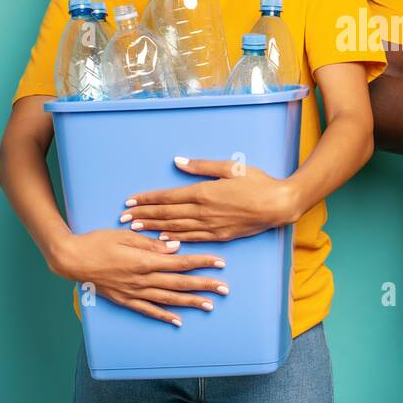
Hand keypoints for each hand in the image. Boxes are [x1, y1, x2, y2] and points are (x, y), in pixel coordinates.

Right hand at [48, 229, 228, 325]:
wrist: (72, 259)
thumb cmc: (98, 242)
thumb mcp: (126, 236)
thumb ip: (152, 244)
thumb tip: (175, 247)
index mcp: (144, 260)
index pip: (180, 262)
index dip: (202, 262)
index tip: (220, 263)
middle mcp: (142, 279)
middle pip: (180, 284)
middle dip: (204, 285)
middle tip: (225, 288)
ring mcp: (134, 292)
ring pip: (168, 300)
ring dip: (190, 303)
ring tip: (209, 305)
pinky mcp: (125, 300)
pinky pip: (148, 310)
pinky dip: (164, 316)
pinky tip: (178, 321)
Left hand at [119, 157, 300, 242]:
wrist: (280, 205)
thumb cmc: (258, 183)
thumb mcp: (231, 167)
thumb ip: (202, 166)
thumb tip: (178, 162)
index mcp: (204, 192)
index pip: (168, 197)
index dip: (147, 199)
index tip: (130, 201)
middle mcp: (204, 211)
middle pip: (167, 214)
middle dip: (143, 215)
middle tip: (123, 218)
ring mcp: (211, 226)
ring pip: (175, 228)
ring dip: (153, 228)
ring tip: (135, 229)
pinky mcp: (220, 236)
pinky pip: (192, 239)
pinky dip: (174, 240)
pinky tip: (162, 240)